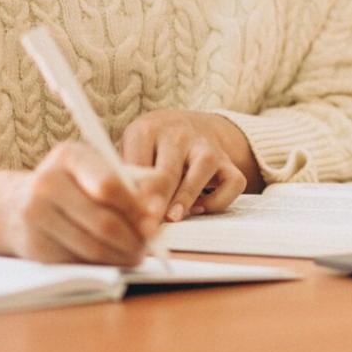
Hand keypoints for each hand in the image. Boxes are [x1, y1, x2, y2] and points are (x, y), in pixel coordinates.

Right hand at [0, 142, 166, 264]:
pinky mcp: (33, 245)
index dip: (136, 208)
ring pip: (92, 247)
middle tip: (150, 246)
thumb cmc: (76, 184)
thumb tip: (157, 210)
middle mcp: (46, 182)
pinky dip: (101, 264)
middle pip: (103, 221)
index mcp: (69, 156)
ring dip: (121, 256)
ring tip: (136, 254)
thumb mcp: (103, 169)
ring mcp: (35, 215)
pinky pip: (77, 261)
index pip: (109, 185)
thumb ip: (138, 182)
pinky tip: (111, 258)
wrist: (17, 203)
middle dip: (134, 239)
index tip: (154, 222)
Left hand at [120, 109, 259, 220]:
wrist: (186, 124)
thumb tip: (118, 207)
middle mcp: (178, 134)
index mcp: (146, 130)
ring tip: (173, 218)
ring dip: (187, 197)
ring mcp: (207, 146)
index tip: (126, 217)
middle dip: (157, 202)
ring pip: (204, 168)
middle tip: (147, 227)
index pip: (137, 163)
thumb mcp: (130, 149)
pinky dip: (218, 200)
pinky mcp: (228, 162)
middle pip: (167, 170)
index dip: (132, 194)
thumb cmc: (149, 147)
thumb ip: (125, 173)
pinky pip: (232, 182)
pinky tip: (199, 208)